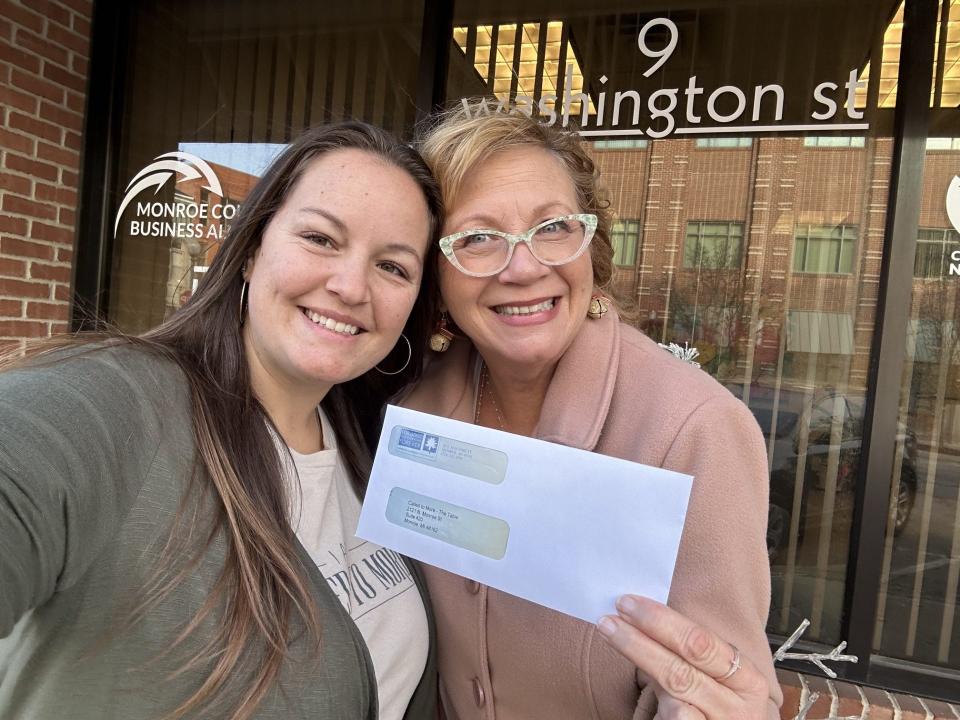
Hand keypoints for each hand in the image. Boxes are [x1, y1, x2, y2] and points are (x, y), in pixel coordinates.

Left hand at [597, 595, 769, 718]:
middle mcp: (737, 709)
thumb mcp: (720, 677)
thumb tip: (642, 616)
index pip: (701, 643)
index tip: (628, 603)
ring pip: (673, 701)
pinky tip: (635, 697)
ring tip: (612, 642)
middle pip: (680, 672)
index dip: (661, 621)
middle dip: (639, 643)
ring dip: (640, 671)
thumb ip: (691, 653)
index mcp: (748, 680)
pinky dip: (653, 711)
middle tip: (608, 622)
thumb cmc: (723, 704)